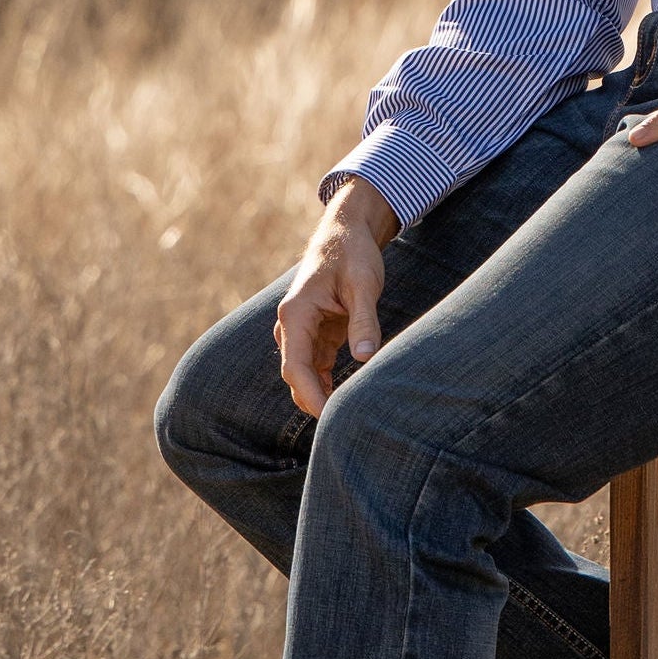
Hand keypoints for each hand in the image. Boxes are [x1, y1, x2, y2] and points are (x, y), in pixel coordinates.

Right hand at [274, 176, 400, 416]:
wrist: (345, 232)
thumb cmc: (353, 254)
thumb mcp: (363, 284)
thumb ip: (364, 320)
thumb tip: (366, 357)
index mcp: (295, 314)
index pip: (296, 367)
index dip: (312, 396)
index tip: (330, 417)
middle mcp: (291, 324)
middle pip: (296, 375)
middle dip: (315, 401)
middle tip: (342, 426)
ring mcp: (302, 330)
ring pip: (305, 373)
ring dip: (321, 394)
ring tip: (348, 415)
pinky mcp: (316, 332)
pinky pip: (316, 365)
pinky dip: (328, 382)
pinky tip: (347, 396)